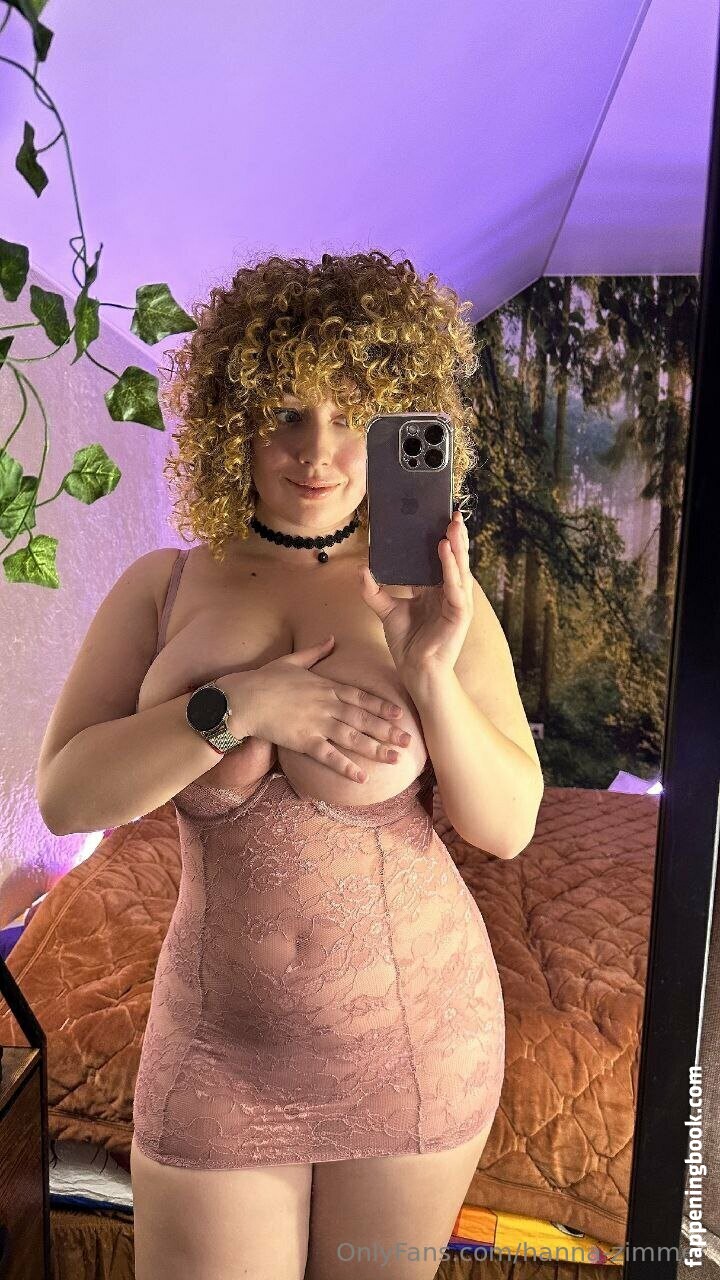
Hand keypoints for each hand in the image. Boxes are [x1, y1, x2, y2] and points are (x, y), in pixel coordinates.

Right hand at [218, 636, 412, 783]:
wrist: (243, 698)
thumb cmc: (264, 679)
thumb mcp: (293, 660)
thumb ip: (315, 651)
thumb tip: (331, 638)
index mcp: (326, 686)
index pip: (361, 697)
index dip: (383, 706)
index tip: (401, 714)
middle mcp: (327, 705)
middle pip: (364, 719)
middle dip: (388, 730)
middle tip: (409, 741)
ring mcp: (317, 723)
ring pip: (353, 737)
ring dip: (376, 749)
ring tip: (395, 758)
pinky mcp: (304, 741)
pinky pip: (330, 756)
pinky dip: (346, 766)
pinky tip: (362, 777)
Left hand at [357, 510, 473, 679]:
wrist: (415, 671)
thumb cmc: (407, 643)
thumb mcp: (386, 611)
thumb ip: (374, 591)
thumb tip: (362, 569)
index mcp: (435, 590)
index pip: (439, 559)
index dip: (440, 539)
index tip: (436, 517)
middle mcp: (448, 593)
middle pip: (453, 559)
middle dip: (454, 536)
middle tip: (451, 512)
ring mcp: (456, 603)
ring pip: (459, 568)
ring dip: (457, 546)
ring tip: (452, 525)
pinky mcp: (459, 614)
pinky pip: (455, 587)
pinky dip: (451, 568)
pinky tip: (445, 550)